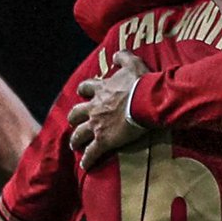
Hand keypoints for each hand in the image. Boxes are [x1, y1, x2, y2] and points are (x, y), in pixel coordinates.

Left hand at [68, 50, 150, 169]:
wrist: (147, 101)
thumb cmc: (142, 83)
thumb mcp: (133, 63)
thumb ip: (123, 57)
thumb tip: (116, 54)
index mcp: (101, 89)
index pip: (85, 88)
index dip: (83, 91)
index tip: (83, 94)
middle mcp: (94, 107)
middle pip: (76, 113)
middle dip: (74, 119)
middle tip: (75, 123)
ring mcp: (97, 125)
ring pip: (78, 134)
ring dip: (75, 140)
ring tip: (74, 146)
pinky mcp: (104, 140)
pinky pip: (92, 152)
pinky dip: (87, 160)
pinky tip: (85, 166)